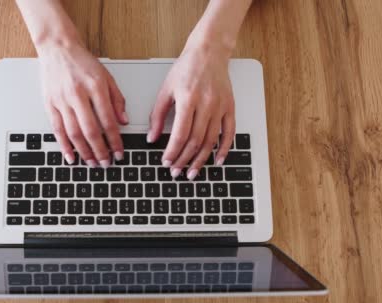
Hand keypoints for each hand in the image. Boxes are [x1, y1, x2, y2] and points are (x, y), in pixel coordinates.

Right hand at [39, 43, 126, 166]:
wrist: (58, 49)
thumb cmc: (83, 63)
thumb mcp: (107, 77)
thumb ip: (117, 100)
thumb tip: (123, 122)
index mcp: (95, 87)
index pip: (108, 120)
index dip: (114, 140)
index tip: (119, 153)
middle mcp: (78, 94)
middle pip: (90, 130)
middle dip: (100, 150)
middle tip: (106, 163)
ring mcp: (61, 100)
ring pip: (73, 132)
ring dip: (83, 151)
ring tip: (91, 163)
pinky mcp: (49, 104)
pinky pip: (57, 129)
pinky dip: (64, 145)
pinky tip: (70, 156)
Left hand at [148, 47, 234, 179]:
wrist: (209, 51)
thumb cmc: (186, 68)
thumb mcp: (166, 89)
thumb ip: (157, 114)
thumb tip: (152, 137)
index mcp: (188, 99)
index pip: (180, 133)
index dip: (173, 151)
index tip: (166, 162)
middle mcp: (206, 104)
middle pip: (195, 140)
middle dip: (184, 159)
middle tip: (176, 172)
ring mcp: (220, 107)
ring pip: (211, 140)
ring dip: (201, 159)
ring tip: (192, 172)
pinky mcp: (230, 107)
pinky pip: (229, 133)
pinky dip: (224, 149)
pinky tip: (217, 161)